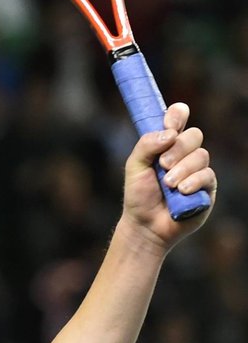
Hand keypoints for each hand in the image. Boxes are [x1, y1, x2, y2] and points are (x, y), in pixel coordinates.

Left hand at [122, 102, 215, 250]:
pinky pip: (207, 175)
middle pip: (194, 135)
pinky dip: (193, 182)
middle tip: (162, 165)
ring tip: (168, 185)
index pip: (179, 117)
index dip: (177, 115)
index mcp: (167, 144)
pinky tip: (181, 192)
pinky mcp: (207, 188)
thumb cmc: (139, 196)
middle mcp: (185, 154)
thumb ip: (146, 145)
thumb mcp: (134, 167)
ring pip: (201, 156)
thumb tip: (170, 133)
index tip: (170, 125)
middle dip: (178, 149)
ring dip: (182, 169)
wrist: (145, 226)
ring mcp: (198, 170)